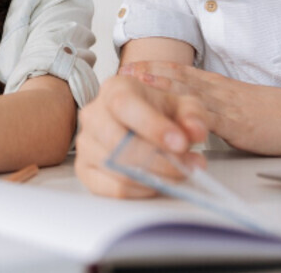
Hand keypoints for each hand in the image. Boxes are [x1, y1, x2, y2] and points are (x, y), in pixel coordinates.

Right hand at [75, 74, 208, 198]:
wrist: (141, 124)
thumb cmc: (159, 113)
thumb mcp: (182, 106)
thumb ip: (193, 116)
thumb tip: (195, 132)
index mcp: (115, 89)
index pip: (124, 105)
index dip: (152, 126)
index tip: (181, 143)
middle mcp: (94, 114)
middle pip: (118, 142)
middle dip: (159, 160)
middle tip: (187, 166)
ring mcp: (86, 143)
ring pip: (117, 168)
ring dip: (155, 177)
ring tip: (179, 173)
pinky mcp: (85, 170)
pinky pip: (113, 188)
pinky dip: (141, 190)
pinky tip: (158, 182)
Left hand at [122, 62, 280, 155]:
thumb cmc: (271, 115)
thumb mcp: (235, 105)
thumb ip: (211, 105)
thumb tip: (187, 113)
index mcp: (216, 85)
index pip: (180, 70)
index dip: (152, 67)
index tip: (129, 65)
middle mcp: (216, 89)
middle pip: (176, 77)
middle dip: (146, 73)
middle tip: (119, 72)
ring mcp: (224, 103)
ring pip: (186, 92)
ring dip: (158, 87)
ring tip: (133, 84)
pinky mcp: (235, 121)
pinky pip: (206, 119)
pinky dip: (184, 119)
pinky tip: (168, 118)